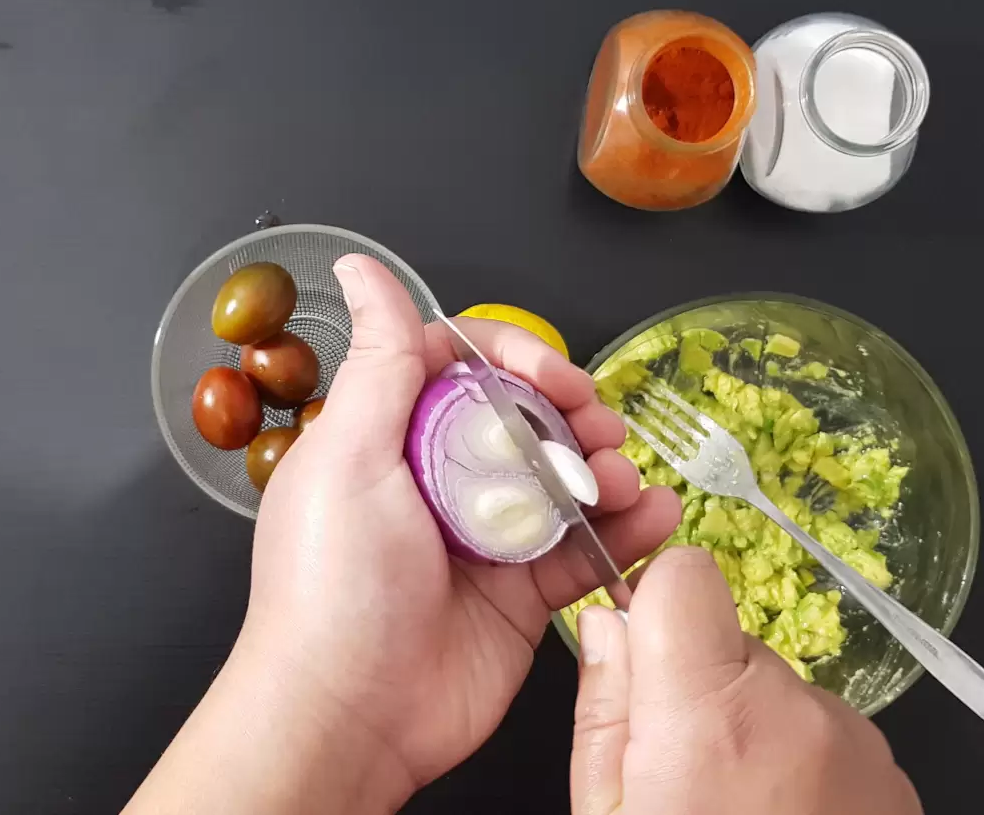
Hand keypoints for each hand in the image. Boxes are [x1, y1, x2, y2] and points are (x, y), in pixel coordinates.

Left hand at [237, 255, 679, 793]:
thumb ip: (379, 360)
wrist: (349, 714)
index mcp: (387, 436)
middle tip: (594, 426)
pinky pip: (585, 546)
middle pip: (524, 416)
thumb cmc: (330, 587)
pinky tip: (654, 515)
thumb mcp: (349, 454)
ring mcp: (483, 536)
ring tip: (623, 477)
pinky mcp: (521, 593)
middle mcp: (436, 479)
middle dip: (570, 412)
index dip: (513, 357)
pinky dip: (627, 527)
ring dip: (606, 468)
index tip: (549, 375)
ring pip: (563, 477)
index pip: (460, 364)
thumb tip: (360, 269)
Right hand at [571, 546, 922, 814]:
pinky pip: (829, 741)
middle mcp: (797, 712)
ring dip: (756, 735)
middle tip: (687, 774)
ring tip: (738, 807)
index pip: (686, 575)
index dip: (657, 607)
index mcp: (710, 712)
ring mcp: (859, 746)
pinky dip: (803, 772)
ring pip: (782, 696)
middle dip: (705, 690)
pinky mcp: (897, 780)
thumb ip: (605, 709)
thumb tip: (607, 626)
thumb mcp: (605, 814)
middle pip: (734, 644)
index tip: (644, 658)